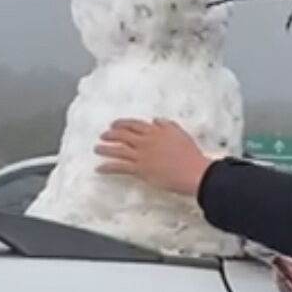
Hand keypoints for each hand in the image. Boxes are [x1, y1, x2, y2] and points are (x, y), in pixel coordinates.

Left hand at [95, 118, 211, 195]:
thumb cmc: (191, 155)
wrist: (194, 171)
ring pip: (118, 149)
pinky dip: (108, 167)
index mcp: (156, 131)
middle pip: (123, 135)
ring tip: (97, 149)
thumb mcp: (180, 134)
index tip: (114, 124)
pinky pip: (119, 167)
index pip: (134, 124)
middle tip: (103, 135)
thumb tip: (156, 120)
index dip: (122, 123)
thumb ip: (167, 125)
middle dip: (111, 134)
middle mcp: (146, 141)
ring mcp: (142, 155)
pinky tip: (99, 168)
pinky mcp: (140, 169)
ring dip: (105, 148)